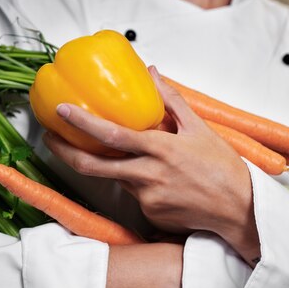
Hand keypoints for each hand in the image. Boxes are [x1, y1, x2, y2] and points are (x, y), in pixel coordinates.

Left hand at [44, 66, 259, 263]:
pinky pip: (134, 195)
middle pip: (93, 166)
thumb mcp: (200, 129)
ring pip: (116, 178)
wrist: (238, 210)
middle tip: (50, 139)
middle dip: (65, 152)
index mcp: (160, 150)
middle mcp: (148, 175)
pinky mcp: (148, 214)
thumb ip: (172, 101)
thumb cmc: (222, 167)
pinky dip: (138, 183)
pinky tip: (162, 182)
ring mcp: (146, 198)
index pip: (112, 135)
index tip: (61, 111)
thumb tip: (152, 73)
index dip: (82, 123)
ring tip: (128, 156)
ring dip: (113, 165)